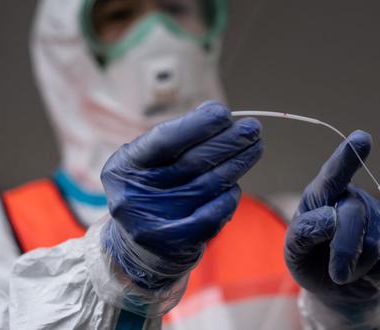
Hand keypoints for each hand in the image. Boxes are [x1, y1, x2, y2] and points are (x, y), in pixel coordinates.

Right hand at [100, 101, 262, 289]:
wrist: (138, 249)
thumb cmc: (151, 192)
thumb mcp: (149, 163)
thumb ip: (176, 139)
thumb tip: (213, 112)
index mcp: (125, 167)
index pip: (164, 141)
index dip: (196, 125)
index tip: (223, 113)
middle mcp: (134, 195)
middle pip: (191, 162)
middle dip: (227, 142)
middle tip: (252, 128)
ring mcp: (154, 222)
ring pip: (206, 186)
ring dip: (236, 164)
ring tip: (255, 147)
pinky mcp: (174, 243)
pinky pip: (211, 215)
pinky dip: (228, 198)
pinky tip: (236, 185)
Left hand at [284, 131, 379, 305]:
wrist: (335, 287)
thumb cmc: (310, 260)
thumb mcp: (294, 251)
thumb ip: (304, 233)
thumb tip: (331, 218)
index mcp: (320, 196)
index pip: (332, 175)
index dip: (347, 157)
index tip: (361, 139)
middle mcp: (351, 198)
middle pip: (353, 215)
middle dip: (343, 250)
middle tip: (336, 274)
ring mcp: (377, 215)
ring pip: (373, 241)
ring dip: (357, 267)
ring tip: (347, 268)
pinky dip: (376, 273)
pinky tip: (367, 269)